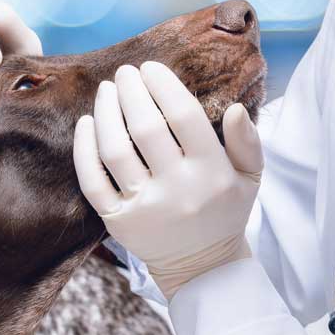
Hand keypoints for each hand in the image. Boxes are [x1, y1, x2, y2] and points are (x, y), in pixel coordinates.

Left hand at [73, 62, 262, 299]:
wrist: (201, 267)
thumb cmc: (224, 212)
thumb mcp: (249, 179)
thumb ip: (247, 143)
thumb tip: (235, 108)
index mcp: (211, 172)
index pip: (183, 116)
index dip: (163, 85)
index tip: (151, 68)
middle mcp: (176, 189)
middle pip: (145, 127)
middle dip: (131, 91)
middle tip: (125, 72)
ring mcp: (143, 207)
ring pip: (114, 150)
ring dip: (106, 113)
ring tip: (106, 90)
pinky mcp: (117, 222)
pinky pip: (92, 181)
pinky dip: (84, 150)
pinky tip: (86, 123)